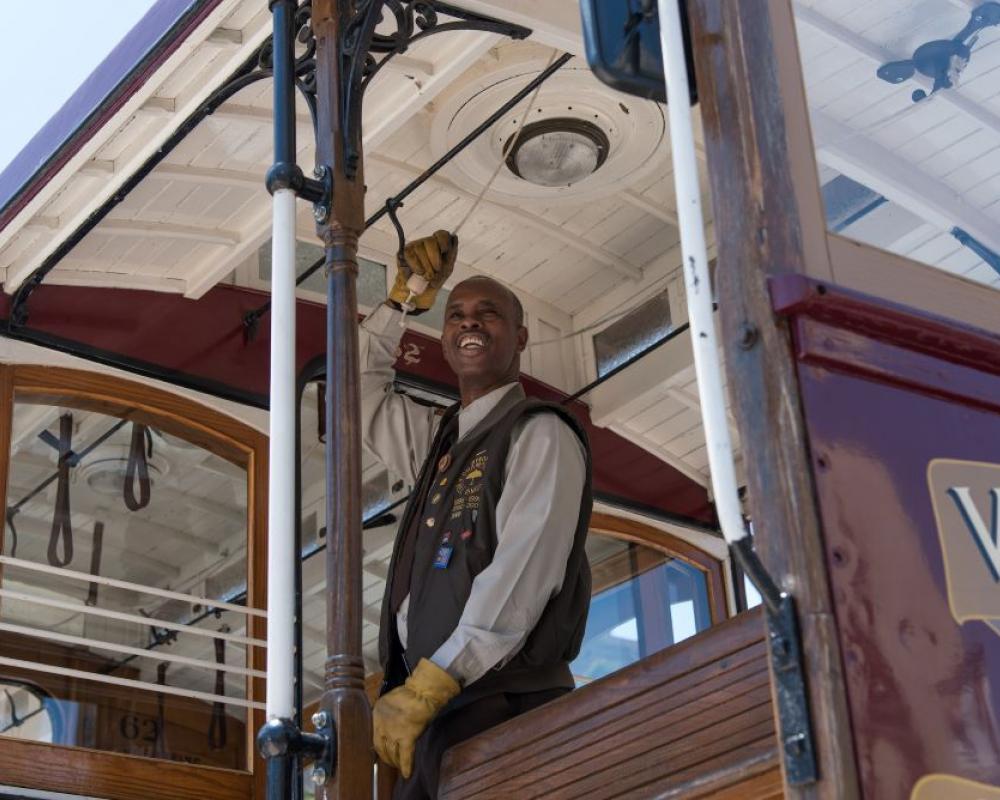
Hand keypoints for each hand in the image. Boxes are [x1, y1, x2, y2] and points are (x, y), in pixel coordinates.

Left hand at [372, 658, 459, 778]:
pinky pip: (405, 756)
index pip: (374, 736)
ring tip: (398, 767)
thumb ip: (385, 715)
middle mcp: (382, 725)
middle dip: (385, 757)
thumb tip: (386, 728)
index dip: (378, 747)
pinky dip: (406, 766)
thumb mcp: (389, 702)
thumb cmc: (409, 694)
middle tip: (390, 762)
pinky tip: (406, 774)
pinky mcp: (407, 737)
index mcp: (376, 714)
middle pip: (381, 747)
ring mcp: (393, 732)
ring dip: (395, 762)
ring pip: (392, 753)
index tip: (381, 752)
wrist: (422, 692)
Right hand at [388, 230, 456, 311]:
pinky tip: (419, 273)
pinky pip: (410, 255)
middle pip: (430, 241)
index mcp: (439, 245)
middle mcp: (426, 243)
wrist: (421, 294)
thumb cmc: (435, 280)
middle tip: (436, 270)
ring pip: (420, 249)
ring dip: (426, 266)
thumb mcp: (448, 268)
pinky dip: (417, 266)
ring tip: (428, 276)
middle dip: (435, 258)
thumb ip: (452, 253)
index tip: (445, 252)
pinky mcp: (405, 253)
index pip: (441, 234)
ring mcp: (414, 247)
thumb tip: (455, 237)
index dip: (444, 242)